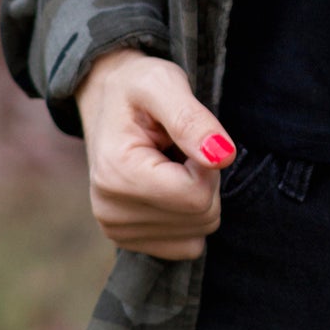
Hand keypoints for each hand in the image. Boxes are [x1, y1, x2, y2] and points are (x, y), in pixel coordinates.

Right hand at [72, 45, 239, 259]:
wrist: (106, 98)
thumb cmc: (138, 85)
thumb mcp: (163, 83)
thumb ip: (192, 119)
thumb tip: (222, 157)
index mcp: (117, 175)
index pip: (196, 195)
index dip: (209, 162)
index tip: (191, 137)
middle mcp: (110, 211)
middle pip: (201, 215)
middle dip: (205, 178)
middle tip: (181, 147)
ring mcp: (118, 231)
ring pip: (199, 231)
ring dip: (198, 193)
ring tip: (171, 161)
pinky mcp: (129, 240)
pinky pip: (189, 245)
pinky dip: (189, 215)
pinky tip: (168, 185)